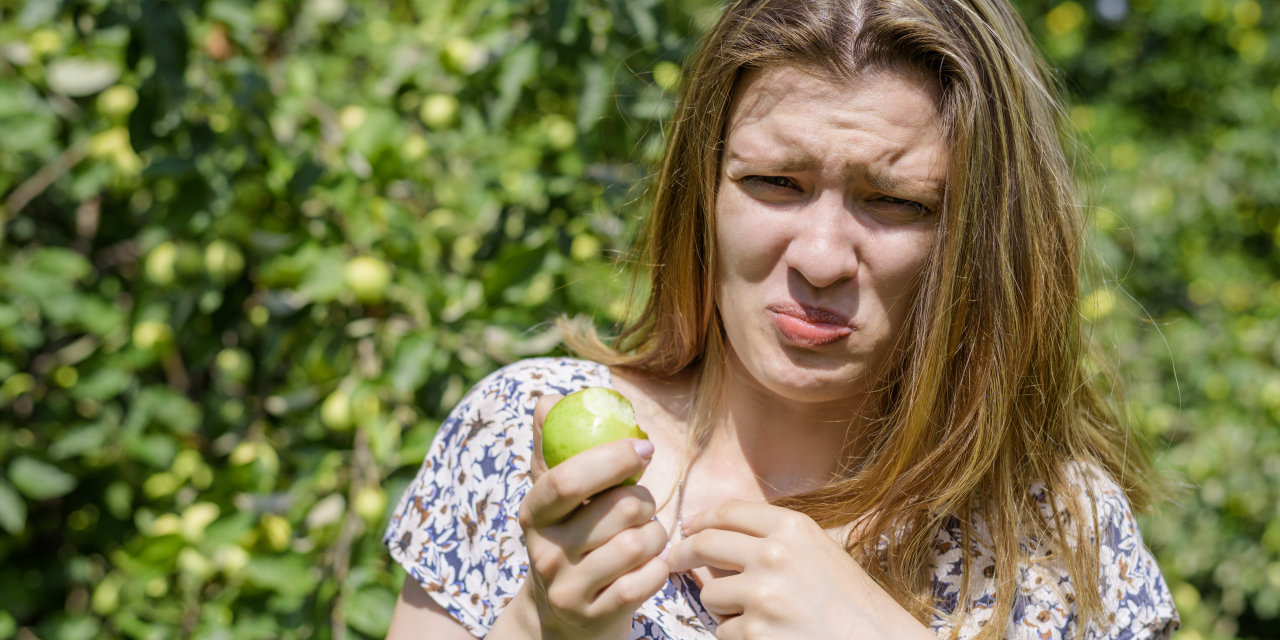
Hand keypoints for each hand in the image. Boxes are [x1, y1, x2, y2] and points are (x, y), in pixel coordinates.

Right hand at [515, 393, 670, 639]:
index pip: (565, 479)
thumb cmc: (567, 540)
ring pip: (638, 543)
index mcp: (533, 514)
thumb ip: (551, 447)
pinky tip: (650, 565)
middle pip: (617, 508)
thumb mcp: (552, 499)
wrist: (561, 619)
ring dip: (655, 534)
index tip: (644, 447)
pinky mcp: (597, 617)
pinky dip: (659, 567)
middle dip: (643, 499)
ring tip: (646, 536)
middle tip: (643, 503)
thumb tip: (548, 400)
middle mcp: (545, 553)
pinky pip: (647, 579)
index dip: (610, 458)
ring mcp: (569, 589)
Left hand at [666, 500, 934, 639]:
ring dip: (721, 605)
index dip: (702, 519)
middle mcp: (773, 555)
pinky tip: (767, 635)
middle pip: (704, 544)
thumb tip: (712, 532)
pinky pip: (723, 630)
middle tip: (674, 560)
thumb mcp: (819, 552)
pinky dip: (737, 636)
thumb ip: (773, 539)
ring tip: (754, 613)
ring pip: (710, 593)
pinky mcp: (753, 633)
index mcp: (792, 528)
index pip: (729, 512)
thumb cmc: (851, 602)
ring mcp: (761, 595)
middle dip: (683, 552)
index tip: (688, 527)